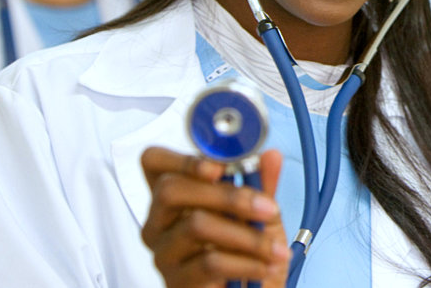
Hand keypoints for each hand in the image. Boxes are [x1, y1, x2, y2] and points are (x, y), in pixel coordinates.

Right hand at [141, 147, 288, 287]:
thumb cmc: (248, 251)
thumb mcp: (260, 214)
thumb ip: (263, 184)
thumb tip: (272, 155)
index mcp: (177, 196)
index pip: (154, 162)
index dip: (180, 159)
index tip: (219, 167)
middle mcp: (160, 221)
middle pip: (170, 190)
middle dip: (225, 195)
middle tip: (267, 208)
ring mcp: (163, 252)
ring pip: (195, 226)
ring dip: (246, 236)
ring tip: (275, 248)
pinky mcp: (175, 282)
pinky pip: (208, 263)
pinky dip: (245, 263)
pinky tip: (265, 266)